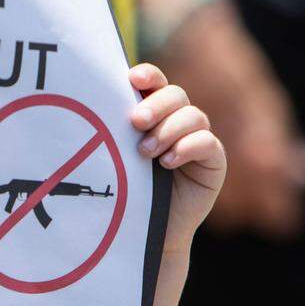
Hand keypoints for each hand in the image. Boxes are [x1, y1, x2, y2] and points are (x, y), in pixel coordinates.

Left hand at [129, 63, 226, 253]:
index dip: (148, 75)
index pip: (154, 84)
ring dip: (168, 130)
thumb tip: (91, 104)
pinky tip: (168, 162)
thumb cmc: (124, 190)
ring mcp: (197, 139)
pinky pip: (208, 142)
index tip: (132, 78)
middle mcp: (177, 121)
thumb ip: (113, 132)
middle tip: (136, 122)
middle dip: (156, 105)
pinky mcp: (213, 161)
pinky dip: (187, 147)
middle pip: (175, 95)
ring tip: (145, 152)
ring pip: (193, 116)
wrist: (144, 230)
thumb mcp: (115, 157)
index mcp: (152, 114)